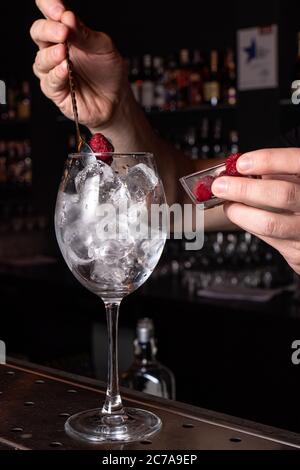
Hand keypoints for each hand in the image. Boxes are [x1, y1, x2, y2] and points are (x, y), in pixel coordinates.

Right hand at [30, 0, 127, 130]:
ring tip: (64, 51)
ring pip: (41, 59)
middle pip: (38, 33)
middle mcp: (54, 49)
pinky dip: (57, 74)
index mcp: (65, 32)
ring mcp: (53, 70)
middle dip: (48, 30)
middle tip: (63, 31)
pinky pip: (50, 81)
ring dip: (51, 54)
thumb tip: (68, 18)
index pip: (48, 13)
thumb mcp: (103, 47)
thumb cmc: (108, 71)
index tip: (59, 9)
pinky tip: (65, 68)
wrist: (116, 99)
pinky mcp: (55, 91)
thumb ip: (85, 34)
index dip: (48, 6)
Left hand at [212, 148, 299, 273]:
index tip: (241, 163)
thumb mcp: (295, 181)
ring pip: (270, 223)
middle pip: (283, 194)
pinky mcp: (296, 251)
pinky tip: (240, 215)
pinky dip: (248, 224)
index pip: (296, 162)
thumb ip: (277, 172)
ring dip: (240, 212)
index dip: (268, 160)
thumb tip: (240, 168)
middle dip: (245, 188)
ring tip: (227, 204)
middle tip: (221, 186)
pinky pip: (267, 239)